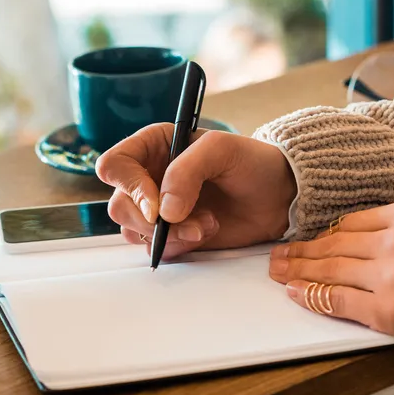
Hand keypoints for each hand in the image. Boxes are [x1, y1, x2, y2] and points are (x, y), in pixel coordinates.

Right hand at [95, 124, 296, 258]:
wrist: (279, 197)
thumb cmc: (252, 163)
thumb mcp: (221, 150)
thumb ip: (186, 171)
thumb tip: (164, 211)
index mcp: (152, 146)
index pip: (114, 165)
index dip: (130, 187)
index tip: (156, 204)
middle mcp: (147, 177)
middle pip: (119, 205)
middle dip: (153, 220)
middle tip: (188, 220)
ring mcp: (157, 209)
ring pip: (133, 230)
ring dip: (171, 234)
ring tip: (207, 224)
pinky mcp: (170, 234)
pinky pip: (155, 248)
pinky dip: (179, 246)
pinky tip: (206, 232)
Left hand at [269, 200, 393, 365]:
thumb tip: (344, 241)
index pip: (351, 222)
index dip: (322, 234)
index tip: (304, 240)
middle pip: (336, 244)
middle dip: (301, 252)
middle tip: (277, 256)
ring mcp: (392, 276)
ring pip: (330, 270)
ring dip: (298, 272)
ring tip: (278, 272)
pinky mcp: (387, 310)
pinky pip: (338, 299)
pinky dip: (312, 296)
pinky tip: (295, 293)